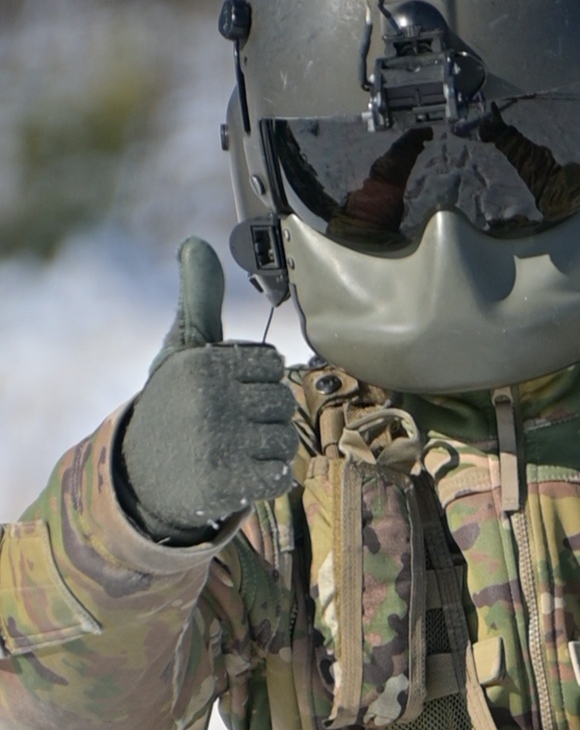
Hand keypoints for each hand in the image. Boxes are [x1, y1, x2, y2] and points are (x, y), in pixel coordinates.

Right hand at [119, 238, 297, 541]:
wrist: (142, 475)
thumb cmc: (173, 403)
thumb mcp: (182, 351)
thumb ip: (200, 300)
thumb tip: (195, 244)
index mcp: (203, 363)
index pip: (272, 365)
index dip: (256, 381)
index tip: (228, 392)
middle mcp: (209, 401)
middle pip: (283, 401)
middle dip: (264, 416)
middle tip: (231, 425)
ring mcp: (218, 445)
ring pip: (286, 440)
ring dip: (267, 449)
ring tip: (235, 450)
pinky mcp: (226, 485)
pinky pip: (281, 476)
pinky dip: (266, 479)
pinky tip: (239, 474)